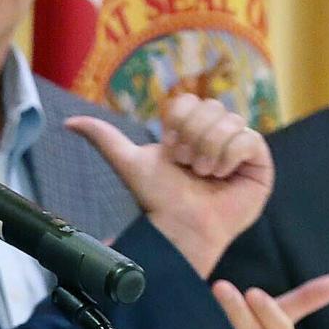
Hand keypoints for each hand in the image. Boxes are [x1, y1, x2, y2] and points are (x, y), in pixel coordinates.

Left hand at [66, 95, 273, 276]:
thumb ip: (104, 138)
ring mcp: (239, 147)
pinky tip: (221, 175)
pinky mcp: (259, 163)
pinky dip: (229, 157)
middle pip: (210, 106)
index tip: (168, 150)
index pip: (188, 101)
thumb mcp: (129, 163)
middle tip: (186, 166)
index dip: (177, 123)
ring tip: (202, 174)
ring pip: (229, 120)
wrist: (179, 228)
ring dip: (208, 150)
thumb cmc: (157, 200)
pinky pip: (249, 138)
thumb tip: (69, 123)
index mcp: (190, 129)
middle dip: (192, 138)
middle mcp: (216, 133)